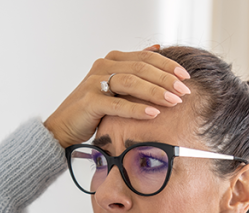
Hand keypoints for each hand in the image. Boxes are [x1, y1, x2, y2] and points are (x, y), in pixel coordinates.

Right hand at [44, 47, 192, 147]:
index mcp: (112, 60)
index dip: (168, 65)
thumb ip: (133, 69)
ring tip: (174, 101)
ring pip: (132, 82)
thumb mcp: (114, 86)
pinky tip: (153, 114)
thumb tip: (157, 48)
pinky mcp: (90, 101)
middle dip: (167, 79)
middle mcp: (103, 66)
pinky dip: (137, 109)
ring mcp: (95, 82)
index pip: (146, 57)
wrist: (62, 128)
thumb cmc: (91, 110)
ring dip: (156, 91)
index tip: (186, 76)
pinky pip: (118, 104)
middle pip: (142, 67)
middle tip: (185, 91)